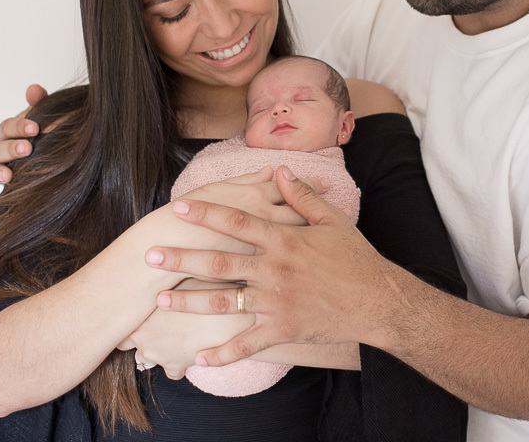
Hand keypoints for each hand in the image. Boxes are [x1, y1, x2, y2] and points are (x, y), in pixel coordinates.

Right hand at [0, 84, 47, 183]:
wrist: (59, 155)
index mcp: (12, 128)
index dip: (20, 126)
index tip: (35, 128)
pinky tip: (7, 179)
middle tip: (28, 148)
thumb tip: (34, 89)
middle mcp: (4, 143)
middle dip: (13, 146)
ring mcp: (3, 160)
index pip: (10, 126)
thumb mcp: (46, 117)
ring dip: (3, 165)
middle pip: (2, 143)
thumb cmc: (49, 132)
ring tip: (11, 172)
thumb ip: (40, 103)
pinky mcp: (5, 175)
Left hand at [118, 280, 252, 379]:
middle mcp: (143, 338)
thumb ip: (166, 274)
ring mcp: (159, 356)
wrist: (236, 321)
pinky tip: (189, 347)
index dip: (129, 312)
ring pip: (147, 356)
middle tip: (156, 319)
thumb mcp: (185, 275)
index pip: (119, 319)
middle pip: (126, 341)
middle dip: (139, 332)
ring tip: (177, 331)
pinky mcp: (176, 368)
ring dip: (158, 347)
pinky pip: (171, 370)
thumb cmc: (209, 292)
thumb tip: (158, 256)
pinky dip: (177, 362)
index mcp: (141, 316)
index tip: (140, 306)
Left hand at [145, 166, 403, 366]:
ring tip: (162, 298)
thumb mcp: (333, 220)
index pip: (237, 221)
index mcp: (284, 239)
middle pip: (219, 260)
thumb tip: (280, 170)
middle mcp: (274, 269)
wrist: (377, 301)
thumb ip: (302, 196)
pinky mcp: (282, 328)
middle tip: (150, 254)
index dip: (207, 212)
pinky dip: (223, 353)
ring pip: (224, 300)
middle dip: (182, 256)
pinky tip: (199, 358)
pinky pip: (247, 343)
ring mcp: (276, 301)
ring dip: (190, 300)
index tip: (178, 206)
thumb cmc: (357, 258)